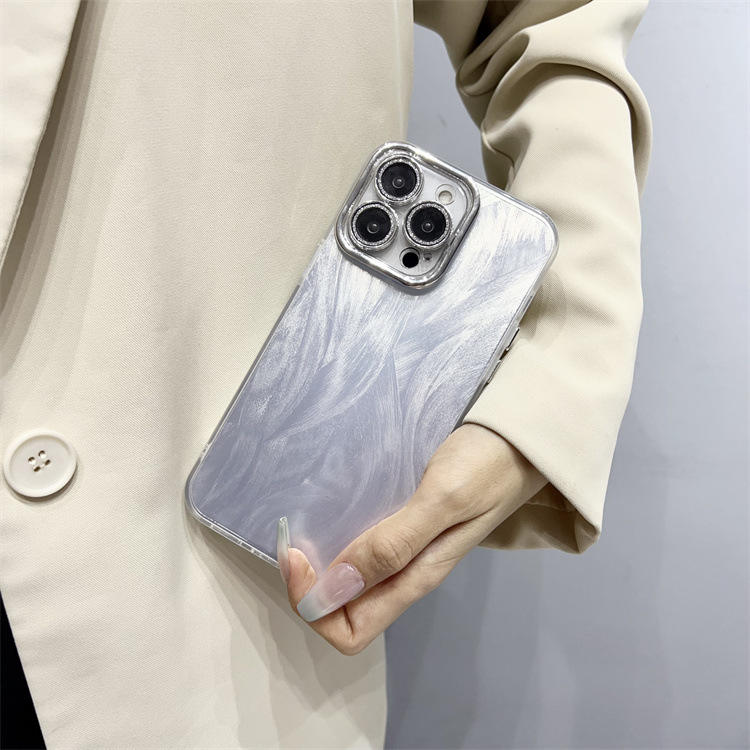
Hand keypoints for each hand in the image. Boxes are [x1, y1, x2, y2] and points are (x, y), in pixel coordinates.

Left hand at [277, 423, 546, 654]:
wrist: (523, 438)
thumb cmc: (488, 465)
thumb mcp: (443, 501)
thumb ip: (394, 545)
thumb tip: (333, 589)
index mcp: (415, 577)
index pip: (350, 631)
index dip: (315, 607)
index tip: (300, 558)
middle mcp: (406, 571)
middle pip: (343, 610)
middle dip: (308, 588)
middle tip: (293, 541)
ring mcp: (407, 547)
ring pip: (350, 579)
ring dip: (320, 564)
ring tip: (302, 526)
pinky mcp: (406, 521)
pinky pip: (361, 546)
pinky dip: (335, 537)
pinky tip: (329, 509)